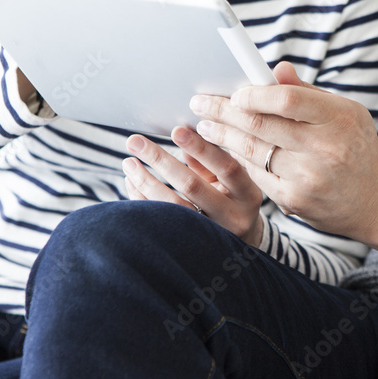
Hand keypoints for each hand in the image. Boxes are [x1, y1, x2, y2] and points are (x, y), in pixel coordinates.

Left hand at [122, 126, 264, 245]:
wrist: (243, 242)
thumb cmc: (233, 199)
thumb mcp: (230, 180)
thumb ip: (209, 160)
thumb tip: (183, 132)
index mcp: (248, 195)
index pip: (226, 167)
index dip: (201, 148)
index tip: (176, 130)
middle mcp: (233, 217)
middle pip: (192, 186)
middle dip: (161, 160)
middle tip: (135, 141)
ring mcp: (211, 236)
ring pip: (173, 207)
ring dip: (146, 182)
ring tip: (129, 162)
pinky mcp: (190, 248)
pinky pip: (161, 222)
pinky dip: (143, 201)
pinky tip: (132, 182)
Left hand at [189, 62, 377, 240]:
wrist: (377, 201)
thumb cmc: (357, 148)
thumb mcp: (346, 113)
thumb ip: (308, 93)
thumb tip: (275, 69)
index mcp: (339, 119)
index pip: (288, 100)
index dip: (255, 94)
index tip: (234, 92)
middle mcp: (323, 149)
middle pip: (261, 125)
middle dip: (223, 112)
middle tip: (201, 102)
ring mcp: (307, 177)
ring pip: (252, 151)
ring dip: (222, 136)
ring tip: (205, 125)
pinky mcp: (294, 200)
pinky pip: (256, 175)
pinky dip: (238, 160)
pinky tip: (225, 150)